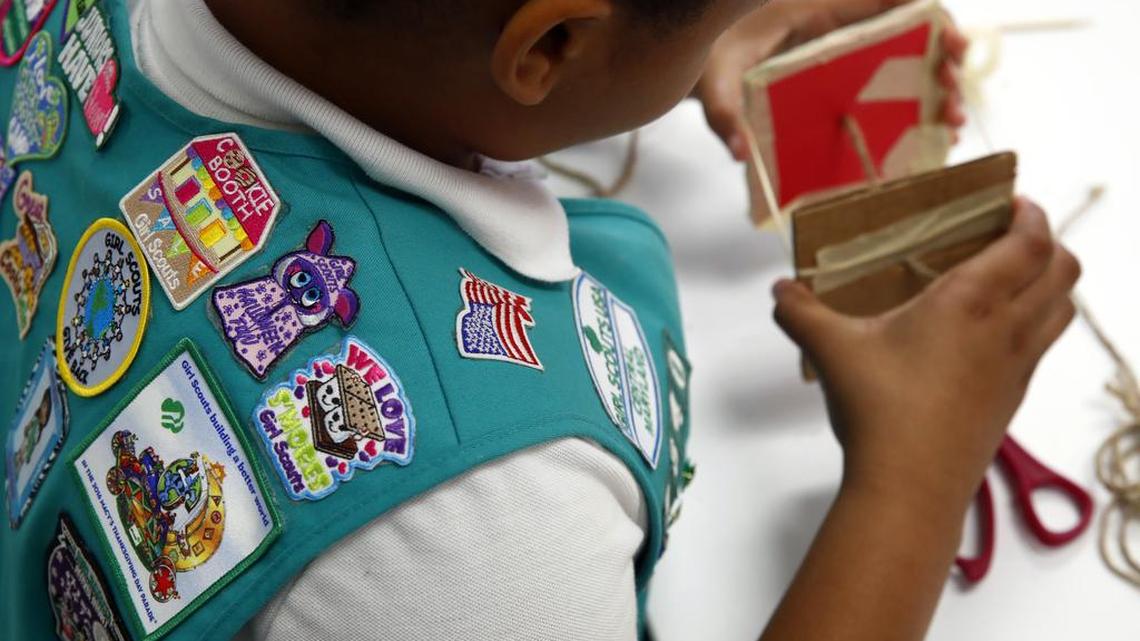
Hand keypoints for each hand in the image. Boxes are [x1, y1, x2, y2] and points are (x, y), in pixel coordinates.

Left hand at [696, 0, 969, 160]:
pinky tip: (931, 136)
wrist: (699, 58)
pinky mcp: (845, 80)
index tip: (952, 42)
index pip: (890, 0)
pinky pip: (891, 85)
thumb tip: (740, 151)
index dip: (930, 15)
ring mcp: (847, 55)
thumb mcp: (715, 80)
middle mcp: (843, 28)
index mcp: (819, 11)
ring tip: (951, 123)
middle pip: (913, 31)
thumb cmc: (712, 58)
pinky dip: (916, 106)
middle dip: (945, 56)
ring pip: (909, 61)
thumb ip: (723, 112)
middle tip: (955, 91)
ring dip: (938, 87)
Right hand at [771, 199, 1079, 509]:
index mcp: (971, 302)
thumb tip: (779, 290)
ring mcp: (1016, 367)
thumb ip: (801, 312)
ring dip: (1050, 284)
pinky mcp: (1011, 399)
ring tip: (1010, 278)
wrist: (910, 485)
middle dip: (1050, 243)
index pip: (1030, 243)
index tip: (1012, 202)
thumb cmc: (879, 410)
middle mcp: (1007, 329)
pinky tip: (989, 334)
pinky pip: (1042, 346)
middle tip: (1011, 235)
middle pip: (1064, 271)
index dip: (1033, 215)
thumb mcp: (831, 351)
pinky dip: (1034, 323)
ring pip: (1061, 310)